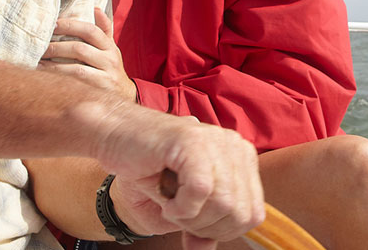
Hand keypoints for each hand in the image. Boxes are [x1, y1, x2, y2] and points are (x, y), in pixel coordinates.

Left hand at [39, 9, 136, 101]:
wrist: (123, 94)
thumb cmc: (111, 67)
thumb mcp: (111, 48)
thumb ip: (104, 29)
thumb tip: (95, 8)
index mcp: (110, 46)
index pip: (91, 31)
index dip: (71, 26)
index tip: (53, 24)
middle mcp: (110, 60)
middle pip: (80, 49)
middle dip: (57, 46)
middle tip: (41, 46)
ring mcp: (105, 77)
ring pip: (76, 68)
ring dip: (54, 64)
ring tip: (40, 60)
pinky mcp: (98, 91)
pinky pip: (76, 84)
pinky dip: (60, 78)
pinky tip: (47, 75)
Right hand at [100, 114, 264, 247]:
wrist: (114, 135)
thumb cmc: (147, 166)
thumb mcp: (182, 202)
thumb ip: (201, 225)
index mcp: (241, 158)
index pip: (253, 213)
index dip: (222, 231)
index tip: (193, 227)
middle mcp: (234, 146)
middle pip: (240, 213)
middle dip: (206, 227)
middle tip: (178, 215)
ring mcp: (216, 140)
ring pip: (223, 204)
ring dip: (190, 217)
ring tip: (170, 204)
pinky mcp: (193, 141)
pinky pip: (201, 191)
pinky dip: (180, 208)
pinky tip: (165, 199)